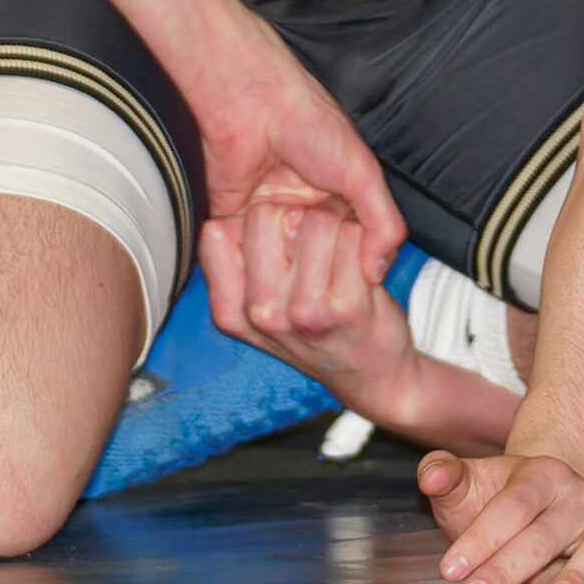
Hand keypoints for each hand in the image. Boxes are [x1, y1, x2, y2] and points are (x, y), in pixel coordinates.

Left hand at [189, 13, 405, 282]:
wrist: (252, 104)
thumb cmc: (309, 123)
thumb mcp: (362, 173)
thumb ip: (383, 222)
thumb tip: (379, 271)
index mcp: (341, 210)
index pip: (351, 259)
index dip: (348, 269)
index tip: (349, 276)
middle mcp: (305, 221)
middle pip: (312, 270)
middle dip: (311, 261)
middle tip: (307, 230)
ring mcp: (269, 226)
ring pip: (276, 272)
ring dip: (276, 259)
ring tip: (280, 221)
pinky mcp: (234, 227)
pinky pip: (238, 261)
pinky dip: (242, 261)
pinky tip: (251, 250)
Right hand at [198, 201, 414, 389]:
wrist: (369, 376)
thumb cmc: (315, 331)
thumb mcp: (258, 310)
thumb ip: (240, 265)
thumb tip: (241, 207)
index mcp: (231, 312)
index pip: (214, 233)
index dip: (250, 227)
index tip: (275, 242)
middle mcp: (262, 314)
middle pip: (264, 213)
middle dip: (292, 214)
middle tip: (313, 241)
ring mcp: (304, 312)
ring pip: (316, 217)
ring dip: (336, 221)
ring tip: (341, 250)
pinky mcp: (348, 306)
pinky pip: (353, 234)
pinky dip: (365, 236)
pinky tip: (365, 260)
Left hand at [419, 450, 583, 583]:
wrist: (555, 501)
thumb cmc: (501, 501)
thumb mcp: (472, 484)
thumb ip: (443, 475)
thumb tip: (429, 476)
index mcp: (541, 473)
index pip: (510, 507)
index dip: (479, 538)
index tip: (448, 571)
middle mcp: (580, 494)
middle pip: (544, 535)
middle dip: (506, 570)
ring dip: (577, 576)